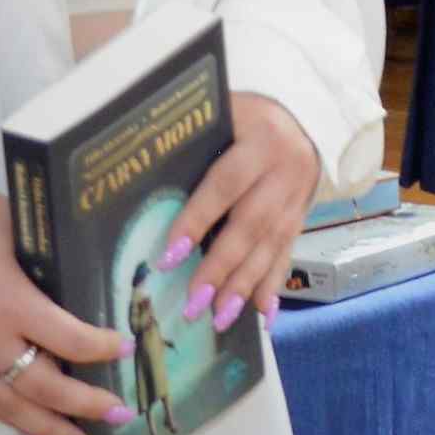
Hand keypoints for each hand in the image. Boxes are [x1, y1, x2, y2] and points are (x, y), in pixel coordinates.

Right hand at [0, 175, 133, 434]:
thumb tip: (79, 274)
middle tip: (120, 414)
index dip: (103, 349)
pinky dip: (10, 419)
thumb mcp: (14, 231)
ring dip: (50, 430)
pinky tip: (32, 428)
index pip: (71, 341)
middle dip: (86, 405)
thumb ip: (44, 262)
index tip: (127, 349)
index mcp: (12, 305)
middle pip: (45, 388)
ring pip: (11, 408)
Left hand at [168, 92, 321, 329]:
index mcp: (262, 137)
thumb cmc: (241, 118)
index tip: (169, 256)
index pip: (226, 183)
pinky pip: (288, 252)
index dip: (197, 219)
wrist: (301, 116)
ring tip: (220, 319)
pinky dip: (274, 284)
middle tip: (195, 305)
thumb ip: (190, 141)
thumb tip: (131, 176)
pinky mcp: (303, 215)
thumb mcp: (220, 115)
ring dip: (245, 286)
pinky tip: (264, 314)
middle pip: (252, 223)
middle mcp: (288, 167)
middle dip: (222, 267)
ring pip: (272, 245)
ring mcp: (300, 194)